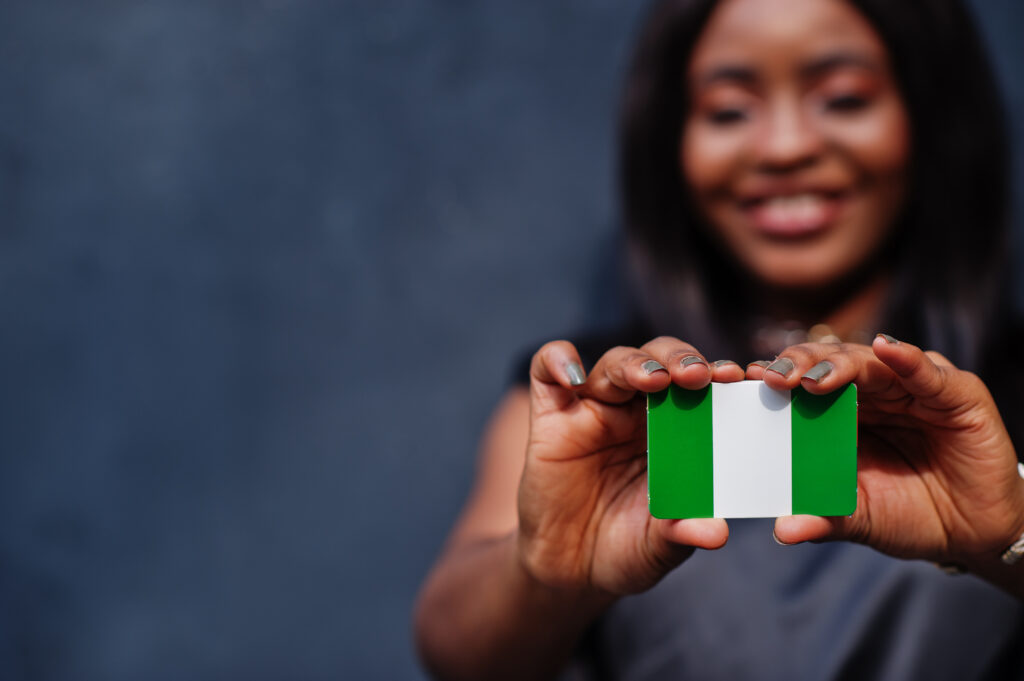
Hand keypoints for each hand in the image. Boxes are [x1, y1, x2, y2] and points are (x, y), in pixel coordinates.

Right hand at [518, 338, 736, 595]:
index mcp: (677, 430)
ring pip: (614, 362)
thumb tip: (718, 532)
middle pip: (659, 360)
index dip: (719, 374)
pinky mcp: (551, 415)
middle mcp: (638, 410)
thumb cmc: (628, 548)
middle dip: (680, 359)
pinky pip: (547, 370)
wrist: (573, 570)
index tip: (740, 379)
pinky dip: (559, 361)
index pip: (701, 386)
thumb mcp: (659, 546)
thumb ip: (683, 532)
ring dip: (634, 363)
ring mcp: (593, 408)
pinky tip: (574, 376)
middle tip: (698, 376)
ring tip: (653, 380)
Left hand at [749, 335, 1023, 565]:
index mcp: (838, 413)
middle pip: (828, 365)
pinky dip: (906, 359)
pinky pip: (927, 372)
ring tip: (813, 376)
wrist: (974, 532)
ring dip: (839, 364)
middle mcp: (871, 393)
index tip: (738, 384)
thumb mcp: (862, 518)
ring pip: (869, 363)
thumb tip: (783, 530)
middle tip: (771, 378)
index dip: (772, 381)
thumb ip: (825, 519)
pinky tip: (887, 349)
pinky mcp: (955, 393)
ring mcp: (911, 387)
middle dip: (797, 367)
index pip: (799, 386)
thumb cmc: (909, 514)